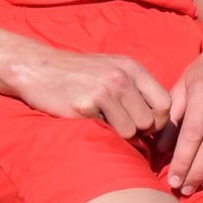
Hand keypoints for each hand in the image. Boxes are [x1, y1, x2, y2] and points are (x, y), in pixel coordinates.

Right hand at [8, 51, 170, 137]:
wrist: (37, 68)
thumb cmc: (77, 74)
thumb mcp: (111, 69)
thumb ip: (135, 88)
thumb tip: (158, 120)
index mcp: (131, 67)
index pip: (165, 102)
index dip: (160, 120)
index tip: (147, 127)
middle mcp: (121, 77)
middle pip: (151, 120)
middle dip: (141, 131)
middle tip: (124, 129)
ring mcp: (104, 90)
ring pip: (133, 130)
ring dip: (121, 134)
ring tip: (105, 123)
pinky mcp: (86, 105)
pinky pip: (110, 132)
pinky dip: (103, 132)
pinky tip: (89, 119)